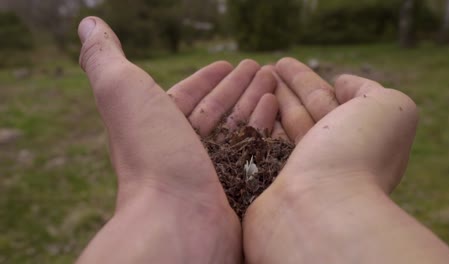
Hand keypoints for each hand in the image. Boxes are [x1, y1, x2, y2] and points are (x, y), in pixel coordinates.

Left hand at [75, 17, 274, 263]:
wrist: (177, 221)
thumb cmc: (151, 155)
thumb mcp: (122, 93)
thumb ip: (104, 58)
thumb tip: (88, 23)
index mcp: (158, 128)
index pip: (188, 95)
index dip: (207, 77)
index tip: (228, 62)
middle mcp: (183, 151)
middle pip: (218, 110)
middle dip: (239, 86)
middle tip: (262, 68)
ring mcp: (212, 171)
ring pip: (239, 128)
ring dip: (256, 101)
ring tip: (273, 81)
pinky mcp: (238, 186)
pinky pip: (255, 149)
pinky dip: (266, 127)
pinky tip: (277, 110)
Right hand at [244, 58, 448, 263]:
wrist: (321, 208)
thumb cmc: (358, 155)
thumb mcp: (391, 110)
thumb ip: (369, 91)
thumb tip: (341, 83)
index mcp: (354, 140)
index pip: (326, 101)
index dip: (303, 80)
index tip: (283, 63)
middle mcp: (325, 157)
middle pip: (299, 113)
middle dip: (282, 88)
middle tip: (262, 68)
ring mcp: (295, 172)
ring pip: (278, 129)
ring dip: (266, 101)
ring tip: (250, 80)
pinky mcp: (268, 184)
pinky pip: (261, 148)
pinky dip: (255, 126)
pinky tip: (245, 107)